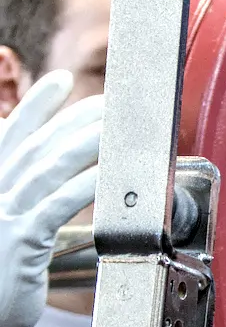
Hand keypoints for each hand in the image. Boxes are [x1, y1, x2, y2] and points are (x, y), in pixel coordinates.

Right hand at [0, 72, 100, 326]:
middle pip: (32, 147)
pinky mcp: (18, 245)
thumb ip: (30, 210)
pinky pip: (55, 206)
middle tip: (105, 101)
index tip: (58, 81)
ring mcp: (0, 219)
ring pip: (45, 169)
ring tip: (114, 127)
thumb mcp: (10, 240)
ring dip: (84, 143)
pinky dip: (85, 185)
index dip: (34, 108)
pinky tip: (110, 175)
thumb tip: (63, 188)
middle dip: (70, 118)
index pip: (9, 139)